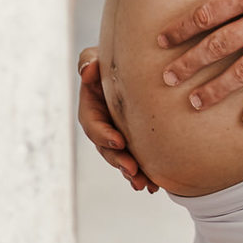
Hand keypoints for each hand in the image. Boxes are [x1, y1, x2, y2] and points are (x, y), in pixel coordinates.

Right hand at [77, 49, 160, 193]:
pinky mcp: (135, 141)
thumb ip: (88, 62)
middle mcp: (104, 126)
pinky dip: (144, 173)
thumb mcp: (96, 57)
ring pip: (122, 159)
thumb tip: (89, 70)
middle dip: (119, 162)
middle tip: (133, 171)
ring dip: (132, 174)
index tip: (119, 142)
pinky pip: (138, 160)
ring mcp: (118, 135)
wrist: (135, 62)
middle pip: (108, 149)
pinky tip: (155, 186)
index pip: (93, 125)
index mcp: (91, 108)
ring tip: (145, 185)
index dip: (104, 135)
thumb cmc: (112, 59)